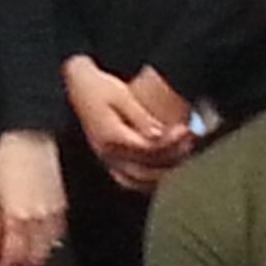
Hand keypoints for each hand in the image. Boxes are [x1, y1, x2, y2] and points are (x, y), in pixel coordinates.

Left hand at [0, 131, 65, 265]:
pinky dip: (44, 250)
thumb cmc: (5, 161)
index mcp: (17, 219)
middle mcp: (39, 223)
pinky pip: (55, 239)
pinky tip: (34, 250)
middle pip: (31, 262)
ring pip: (45, 254)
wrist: (32, 137)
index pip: (11, 260)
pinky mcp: (63, 209)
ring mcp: (54, 217)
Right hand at [63, 57, 191, 192]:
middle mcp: (107, 153)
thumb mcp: (121, 94)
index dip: (170, 143)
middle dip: (171, 158)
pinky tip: (162, 169)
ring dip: (162, 172)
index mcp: (110, 136)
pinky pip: (129, 180)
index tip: (186, 131)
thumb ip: (140, 117)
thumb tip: (159, 135)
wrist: (77, 85)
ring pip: (138, 179)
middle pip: (145, 168)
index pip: (147, 149)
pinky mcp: (107, 159)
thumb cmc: (99, 87)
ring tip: (180, 155)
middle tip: (189, 142)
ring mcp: (105, 159)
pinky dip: (147, 180)